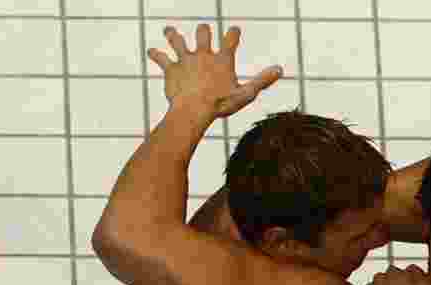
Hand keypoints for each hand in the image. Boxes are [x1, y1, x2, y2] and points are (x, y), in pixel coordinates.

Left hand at [147, 24, 281, 118]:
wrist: (194, 109)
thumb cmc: (221, 104)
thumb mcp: (247, 94)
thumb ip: (263, 80)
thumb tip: (280, 69)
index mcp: (222, 60)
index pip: (230, 39)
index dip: (233, 33)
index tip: (234, 30)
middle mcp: (203, 55)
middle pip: (202, 34)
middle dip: (203, 32)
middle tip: (203, 31)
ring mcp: (185, 60)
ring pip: (177, 40)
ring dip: (173, 34)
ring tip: (169, 30)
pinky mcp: (171, 69)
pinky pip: (161, 58)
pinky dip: (156, 54)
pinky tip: (151, 51)